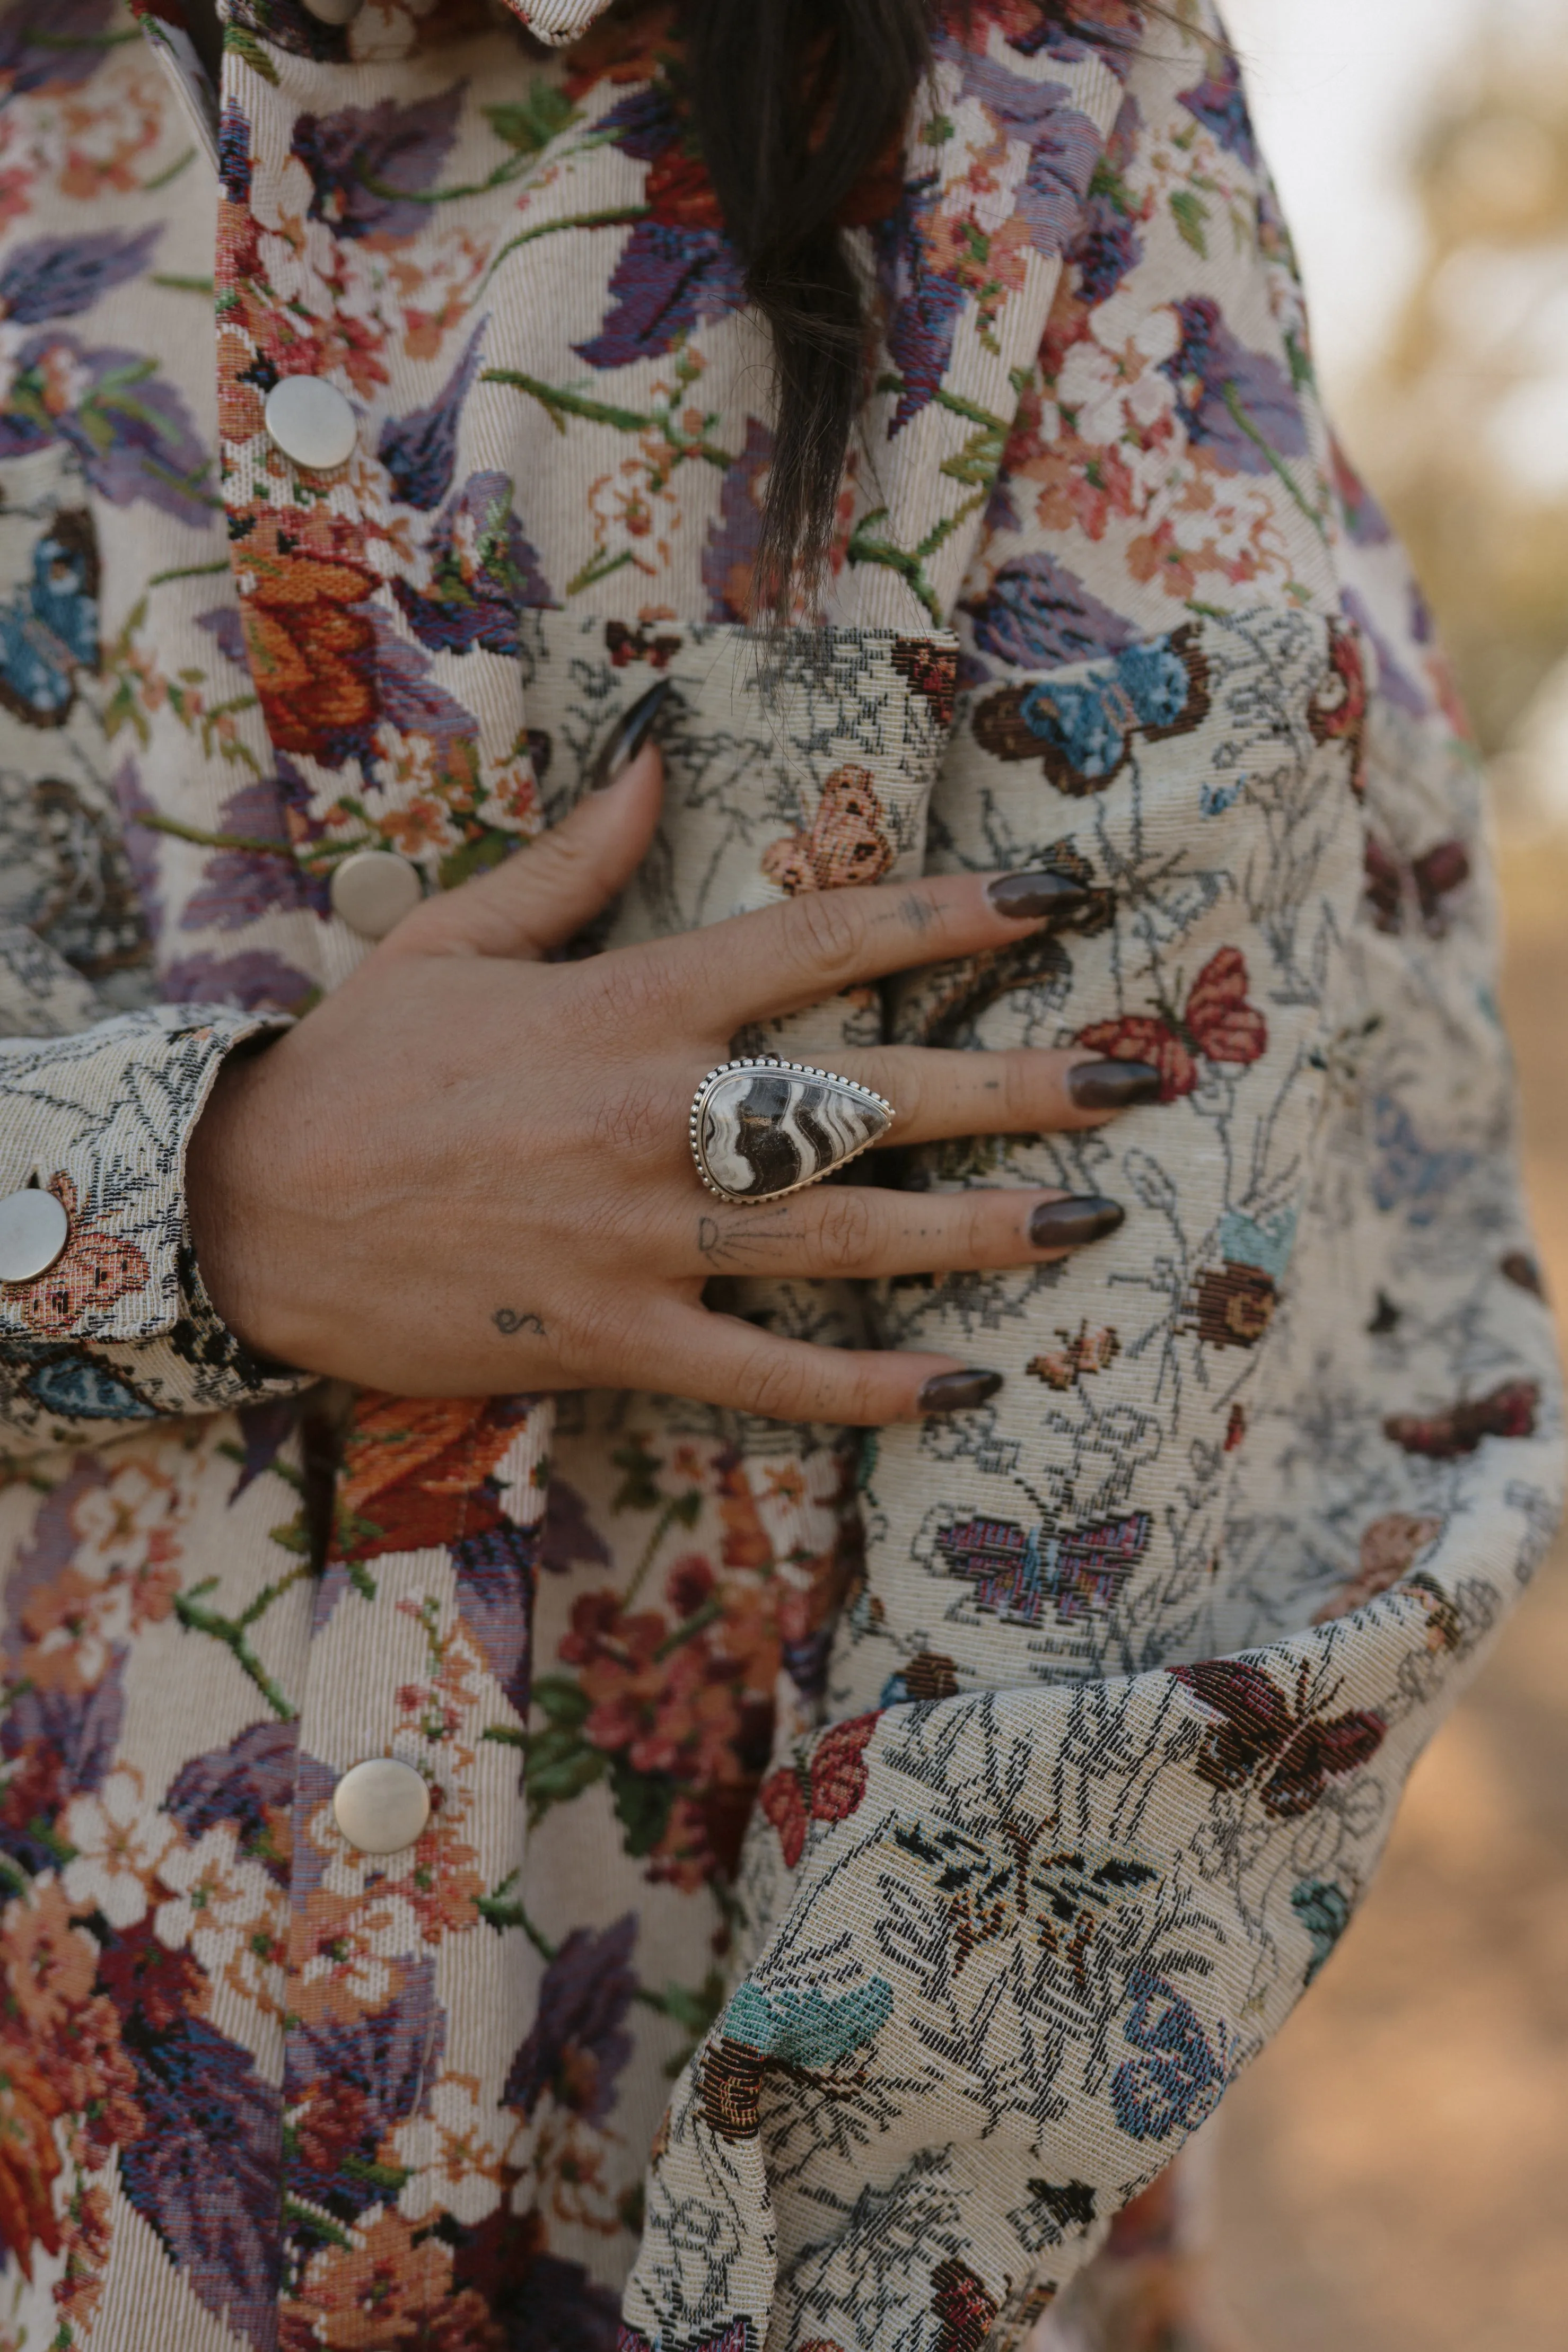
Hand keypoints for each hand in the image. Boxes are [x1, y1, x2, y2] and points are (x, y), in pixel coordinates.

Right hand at [187, 742, 1156, 1421]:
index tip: (1056, 897)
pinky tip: (963, 1387)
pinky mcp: (613, 1338)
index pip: (824, 942)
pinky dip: (865, 1388)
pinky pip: (765, 1375)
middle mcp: (659, 1117)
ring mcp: (642, 1238)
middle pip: (874, 1095)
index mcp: (629, 1004)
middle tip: (1136, 1077)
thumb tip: (660, 751)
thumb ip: (572, 855)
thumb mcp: (453, 937)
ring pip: (846, 1234)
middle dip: (1018, 1085)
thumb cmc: (353, 1067)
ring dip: (981, 1231)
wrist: (243, 1211)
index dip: (952, 915)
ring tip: (1091, 1224)